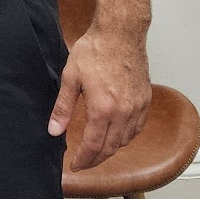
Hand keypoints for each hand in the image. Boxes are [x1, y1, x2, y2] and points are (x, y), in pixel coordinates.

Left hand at [48, 28, 151, 169]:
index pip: (93, 146)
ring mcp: (137, 106)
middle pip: (110, 148)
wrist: (120, 33)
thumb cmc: (95, 50)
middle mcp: (123, 112)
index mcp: (103, 108)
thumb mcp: (70, 78)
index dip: (84, 160)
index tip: (75, 165)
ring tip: (97, 150)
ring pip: (126, 140)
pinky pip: (138, 127)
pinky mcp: (145, 99)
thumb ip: (63, 108)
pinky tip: (117, 135)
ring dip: (111, 149)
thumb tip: (54, 130)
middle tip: (84, 162)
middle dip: (96, 160)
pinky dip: (127, 136)